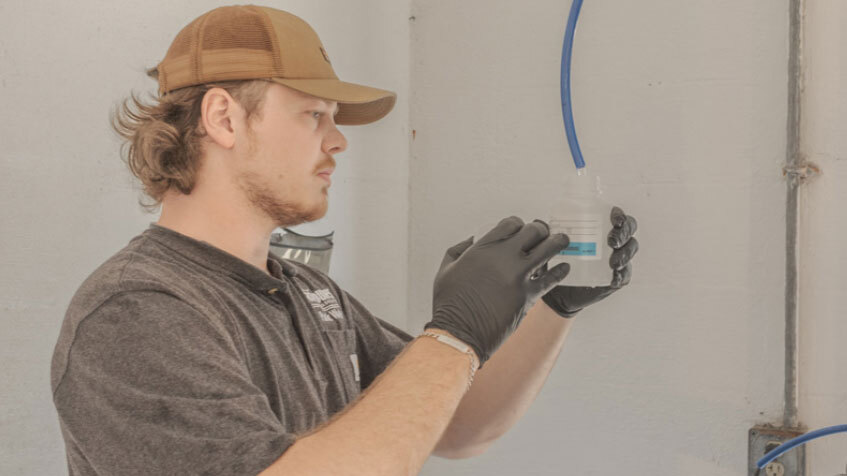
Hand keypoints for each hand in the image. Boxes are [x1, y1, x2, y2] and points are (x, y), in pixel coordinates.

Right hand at [425, 217, 570, 366]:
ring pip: (548, 249)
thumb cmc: (449, 303)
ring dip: (558, 242)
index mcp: (482, 248)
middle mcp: (503, 257)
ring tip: (563, 241)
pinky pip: (552, 278)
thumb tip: (474, 238)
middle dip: (541, 230)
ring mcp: (518, 276)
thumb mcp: (446, 269)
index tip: (522, 230)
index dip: (519, 224)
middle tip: (545, 233)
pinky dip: (561, 271)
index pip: (511, 223)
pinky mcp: (528, 295)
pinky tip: (564, 267)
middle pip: (534, 231)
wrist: (459, 333)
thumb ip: (460, 249)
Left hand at [540, 207, 638, 317]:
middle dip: (624, 233)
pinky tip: (613, 277)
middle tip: (611, 241)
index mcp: (599, 227)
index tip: (614, 219)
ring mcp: (617, 258)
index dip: (620, 215)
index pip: (617, 216)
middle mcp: (612, 240)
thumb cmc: (556, 260)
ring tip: (612, 262)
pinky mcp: (617, 277)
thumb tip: (540, 223)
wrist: (557, 290)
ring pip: (630, 249)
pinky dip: (622, 274)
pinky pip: (625, 274)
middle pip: (628, 229)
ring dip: (625, 253)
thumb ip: (545, 233)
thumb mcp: (550, 245)